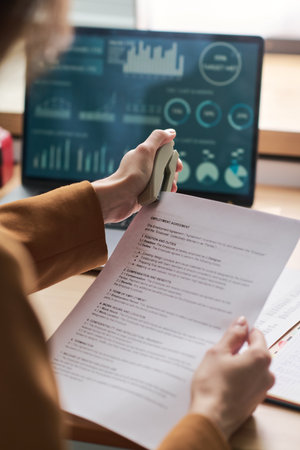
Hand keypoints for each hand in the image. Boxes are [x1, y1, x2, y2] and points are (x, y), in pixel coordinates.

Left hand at [92, 129, 181, 222]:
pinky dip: (163, 194)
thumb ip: (158, 138)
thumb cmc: (131, 175)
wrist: (119, 198)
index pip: (164, 153)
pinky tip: (164, 195)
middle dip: (173, 173)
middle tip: (173, 179)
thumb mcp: (145, 151)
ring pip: (164, 181)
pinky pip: (159, 193)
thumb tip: (171, 132)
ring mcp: (144, 181)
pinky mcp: (144, 194)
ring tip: (169, 189)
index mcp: (143, 155)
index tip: (178, 166)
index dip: (173, 158)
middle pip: (166, 167)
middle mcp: (144, 167)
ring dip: (169, 184)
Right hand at [189, 317, 274, 439]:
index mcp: (260, 357)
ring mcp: (262, 389)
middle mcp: (266, 373)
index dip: (241, 331)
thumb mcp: (218, 353)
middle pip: (254, 351)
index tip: (228, 332)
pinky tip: (221, 379)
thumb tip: (242, 323)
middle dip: (238, 348)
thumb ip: (232, 336)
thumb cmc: (212, 385)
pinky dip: (237, 377)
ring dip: (237, 363)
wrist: (210, 419)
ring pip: (250, 367)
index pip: (256, 334)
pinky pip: (247, 381)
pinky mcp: (254, 400)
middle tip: (218, 349)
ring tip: (216, 366)